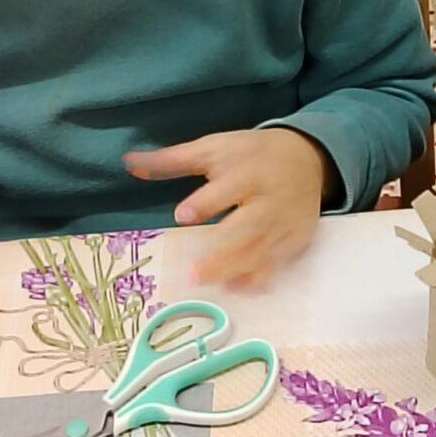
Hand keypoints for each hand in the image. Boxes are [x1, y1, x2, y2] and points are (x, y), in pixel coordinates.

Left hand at [125, 128, 333, 290]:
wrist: (308, 158)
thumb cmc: (251, 153)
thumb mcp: (214, 148)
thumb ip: (173, 160)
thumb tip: (128, 162)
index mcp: (248, 172)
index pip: (228, 188)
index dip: (206, 202)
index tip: (183, 215)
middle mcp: (269, 199)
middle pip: (248, 228)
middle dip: (223, 252)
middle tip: (192, 274)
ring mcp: (284, 222)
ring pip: (261, 250)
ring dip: (233, 270)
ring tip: (204, 283)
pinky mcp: (295, 238)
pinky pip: (277, 262)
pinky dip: (258, 277)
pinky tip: (237, 287)